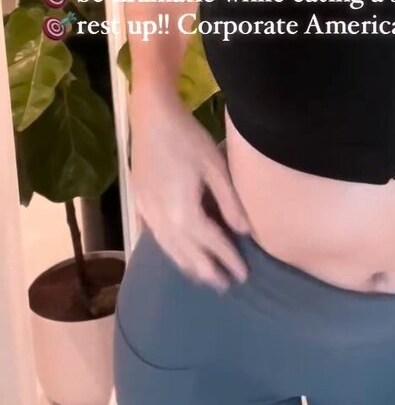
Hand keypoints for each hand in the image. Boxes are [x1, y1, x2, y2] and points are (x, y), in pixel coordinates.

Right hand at [129, 90, 251, 291]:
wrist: (151, 118)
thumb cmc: (188, 138)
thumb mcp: (215, 167)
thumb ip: (230, 202)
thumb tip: (245, 232)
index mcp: (183, 212)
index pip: (211, 244)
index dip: (228, 260)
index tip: (242, 275)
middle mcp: (163, 220)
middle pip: (188, 253)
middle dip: (208, 271)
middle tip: (225, 286)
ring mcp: (148, 213)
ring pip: (170, 249)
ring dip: (188, 266)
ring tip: (205, 278)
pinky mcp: (140, 203)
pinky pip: (157, 237)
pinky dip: (171, 251)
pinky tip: (177, 254)